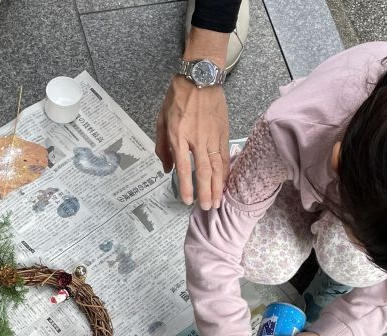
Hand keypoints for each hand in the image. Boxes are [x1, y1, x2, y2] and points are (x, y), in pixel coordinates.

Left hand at [155, 26, 230, 209]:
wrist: (200, 77)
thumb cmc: (177, 97)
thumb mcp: (161, 120)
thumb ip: (162, 147)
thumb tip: (166, 169)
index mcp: (178, 135)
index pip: (184, 168)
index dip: (186, 187)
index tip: (187, 201)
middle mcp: (196, 139)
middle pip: (203, 171)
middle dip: (205, 192)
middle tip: (207, 208)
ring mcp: (212, 136)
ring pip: (217, 166)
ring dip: (218, 186)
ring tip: (217, 201)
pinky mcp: (223, 132)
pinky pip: (224, 157)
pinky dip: (225, 172)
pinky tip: (225, 183)